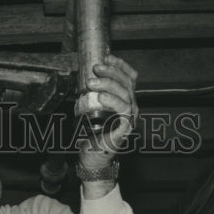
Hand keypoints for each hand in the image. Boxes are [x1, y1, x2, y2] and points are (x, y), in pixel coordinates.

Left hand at [74, 54, 138, 168]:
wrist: (92, 155)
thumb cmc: (92, 133)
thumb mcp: (91, 107)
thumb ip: (91, 93)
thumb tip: (82, 77)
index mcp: (125, 99)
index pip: (129, 76)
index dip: (119, 65)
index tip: (106, 57)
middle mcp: (130, 106)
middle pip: (127, 82)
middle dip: (111, 72)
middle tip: (96, 68)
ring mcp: (130, 116)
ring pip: (125, 94)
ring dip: (108, 84)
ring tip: (93, 82)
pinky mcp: (126, 126)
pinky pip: (123, 110)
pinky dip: (113, 101)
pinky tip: (102, 97)